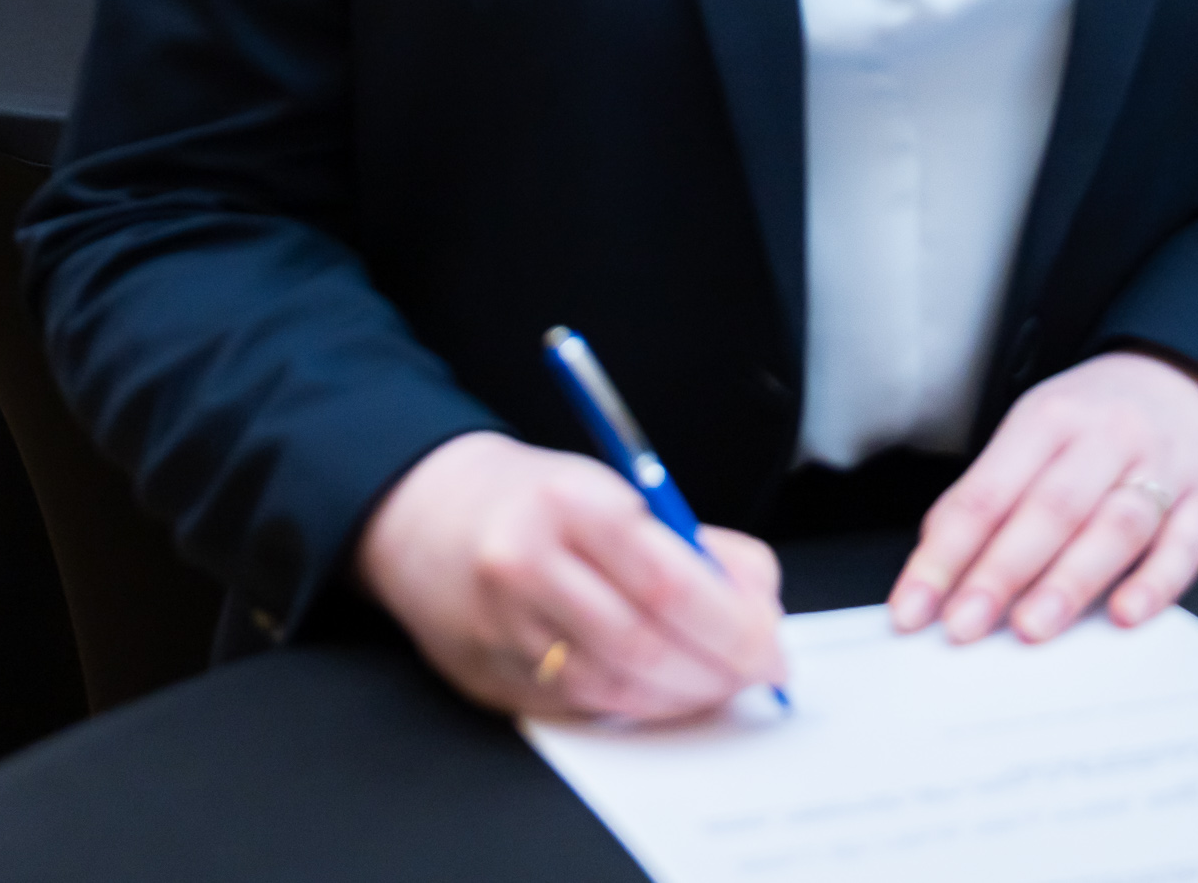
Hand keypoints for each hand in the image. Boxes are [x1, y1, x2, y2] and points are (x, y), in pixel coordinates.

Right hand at [356, 431, 785, 721]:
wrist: (425, 514)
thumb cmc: (538, 501)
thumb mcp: (620, 491)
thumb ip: (698, 546)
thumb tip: (760, 610)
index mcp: (570, 502)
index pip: (670, 580)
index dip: (734, 626)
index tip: (772, 648)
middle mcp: (527, 564)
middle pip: (645, 643)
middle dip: (717, 670)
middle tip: (755, 674)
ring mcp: (502, 628)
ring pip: (614, 687)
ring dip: (681, 696)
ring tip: (714, 684)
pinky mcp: (490, 677)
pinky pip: (582, 707)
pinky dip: (636, 705)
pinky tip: (663, 691)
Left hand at [889, 351, 1197, 644]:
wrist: (1186, 378)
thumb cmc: (1097, 419)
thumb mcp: (1034, 430)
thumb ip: (990, 490)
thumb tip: (937, 556)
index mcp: (1049, 418)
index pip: (987, 492)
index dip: (945, 554)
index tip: (913, 608)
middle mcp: (1106, 438)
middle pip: (1050, 509)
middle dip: (1001, 572)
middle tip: (963, 625)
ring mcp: (1163, 468)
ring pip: (1116, 526)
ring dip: (1071, 581)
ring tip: (1032, 627)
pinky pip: (1184, 546)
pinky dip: (1155, 583)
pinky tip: (1125, 614)